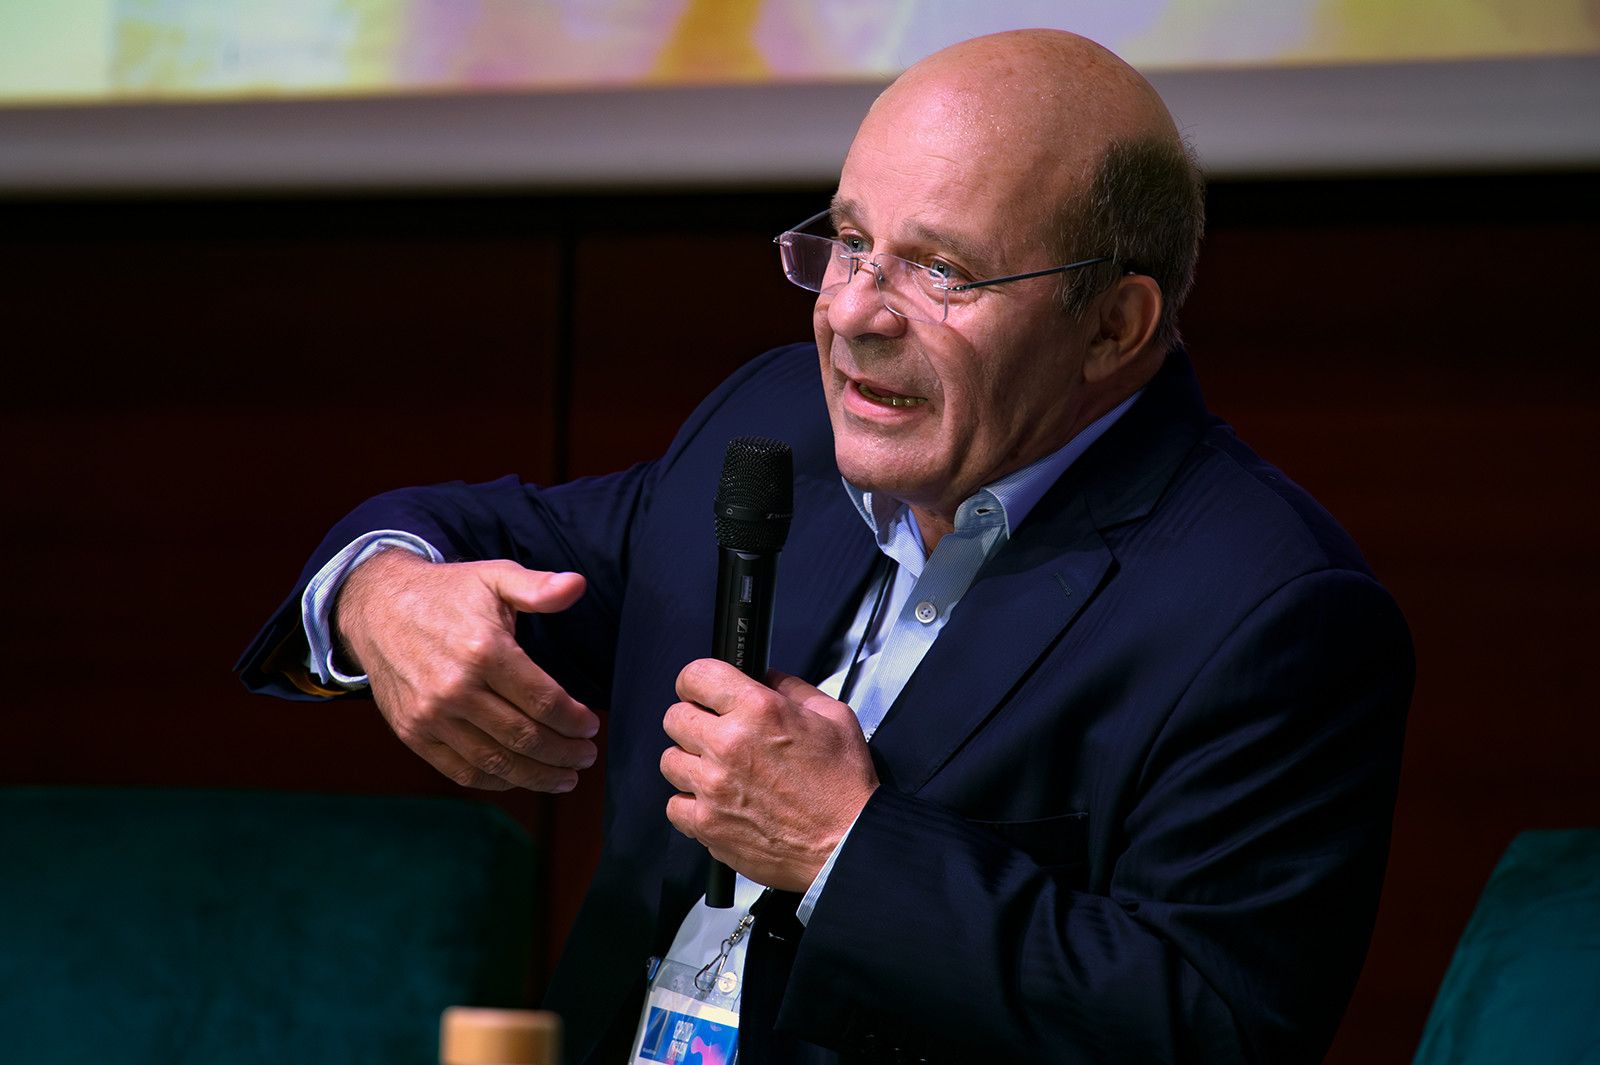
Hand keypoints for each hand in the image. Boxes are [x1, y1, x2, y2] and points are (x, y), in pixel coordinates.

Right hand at [334, 549, 599, 791]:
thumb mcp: (494, 577)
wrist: (376, 607)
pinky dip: (496, 781)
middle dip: (564, 753)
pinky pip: (461, 770)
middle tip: (586, 757)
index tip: (591, 727)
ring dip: (537, 776)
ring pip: (496, 761)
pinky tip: (520, 777)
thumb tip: (577, 585)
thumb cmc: (446, 593)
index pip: (543, 701)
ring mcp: (431, 715)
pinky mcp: (413, 732)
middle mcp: (455, 689)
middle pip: (524, 737)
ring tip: (565, 777)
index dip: (573, 721)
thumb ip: (537, 587)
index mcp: (483, 650)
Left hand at [660, 661, 877, 891]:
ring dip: (690, 762)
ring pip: (670, 760)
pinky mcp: (707, 824)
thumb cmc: (844, 787)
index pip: (697, 676)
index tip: (700, 690)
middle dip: (693, 720)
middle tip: (713, 732)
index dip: (696, 681)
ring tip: (716, 770)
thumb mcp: (833, 717)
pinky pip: (674, 806)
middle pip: (675, 717)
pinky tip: (714, 802)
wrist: (846, 844)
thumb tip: (768, 678)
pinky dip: (690, 804)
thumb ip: (793, 689)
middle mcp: (729, 744)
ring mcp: (713, 786)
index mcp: (758, 710)